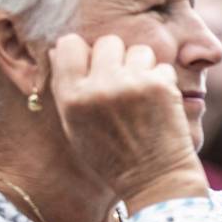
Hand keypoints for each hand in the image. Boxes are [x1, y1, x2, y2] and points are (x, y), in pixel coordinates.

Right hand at [47, 34, 205, 204]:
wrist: (154, 179)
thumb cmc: (113, 156)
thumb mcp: (75, 126)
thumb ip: (67, 88)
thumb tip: (59, 49)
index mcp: (72, 97)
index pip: (69, 44)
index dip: (83, 51)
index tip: (93, 64)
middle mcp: (99, 87)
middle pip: (107, 42)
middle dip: (116, 57)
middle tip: (122, 82)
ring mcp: (131, 84)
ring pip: (138, 50)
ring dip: (142, 67)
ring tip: (142, 93)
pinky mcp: (160, 86)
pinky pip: (162, 65)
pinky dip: (163, 80)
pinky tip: (159, 102)